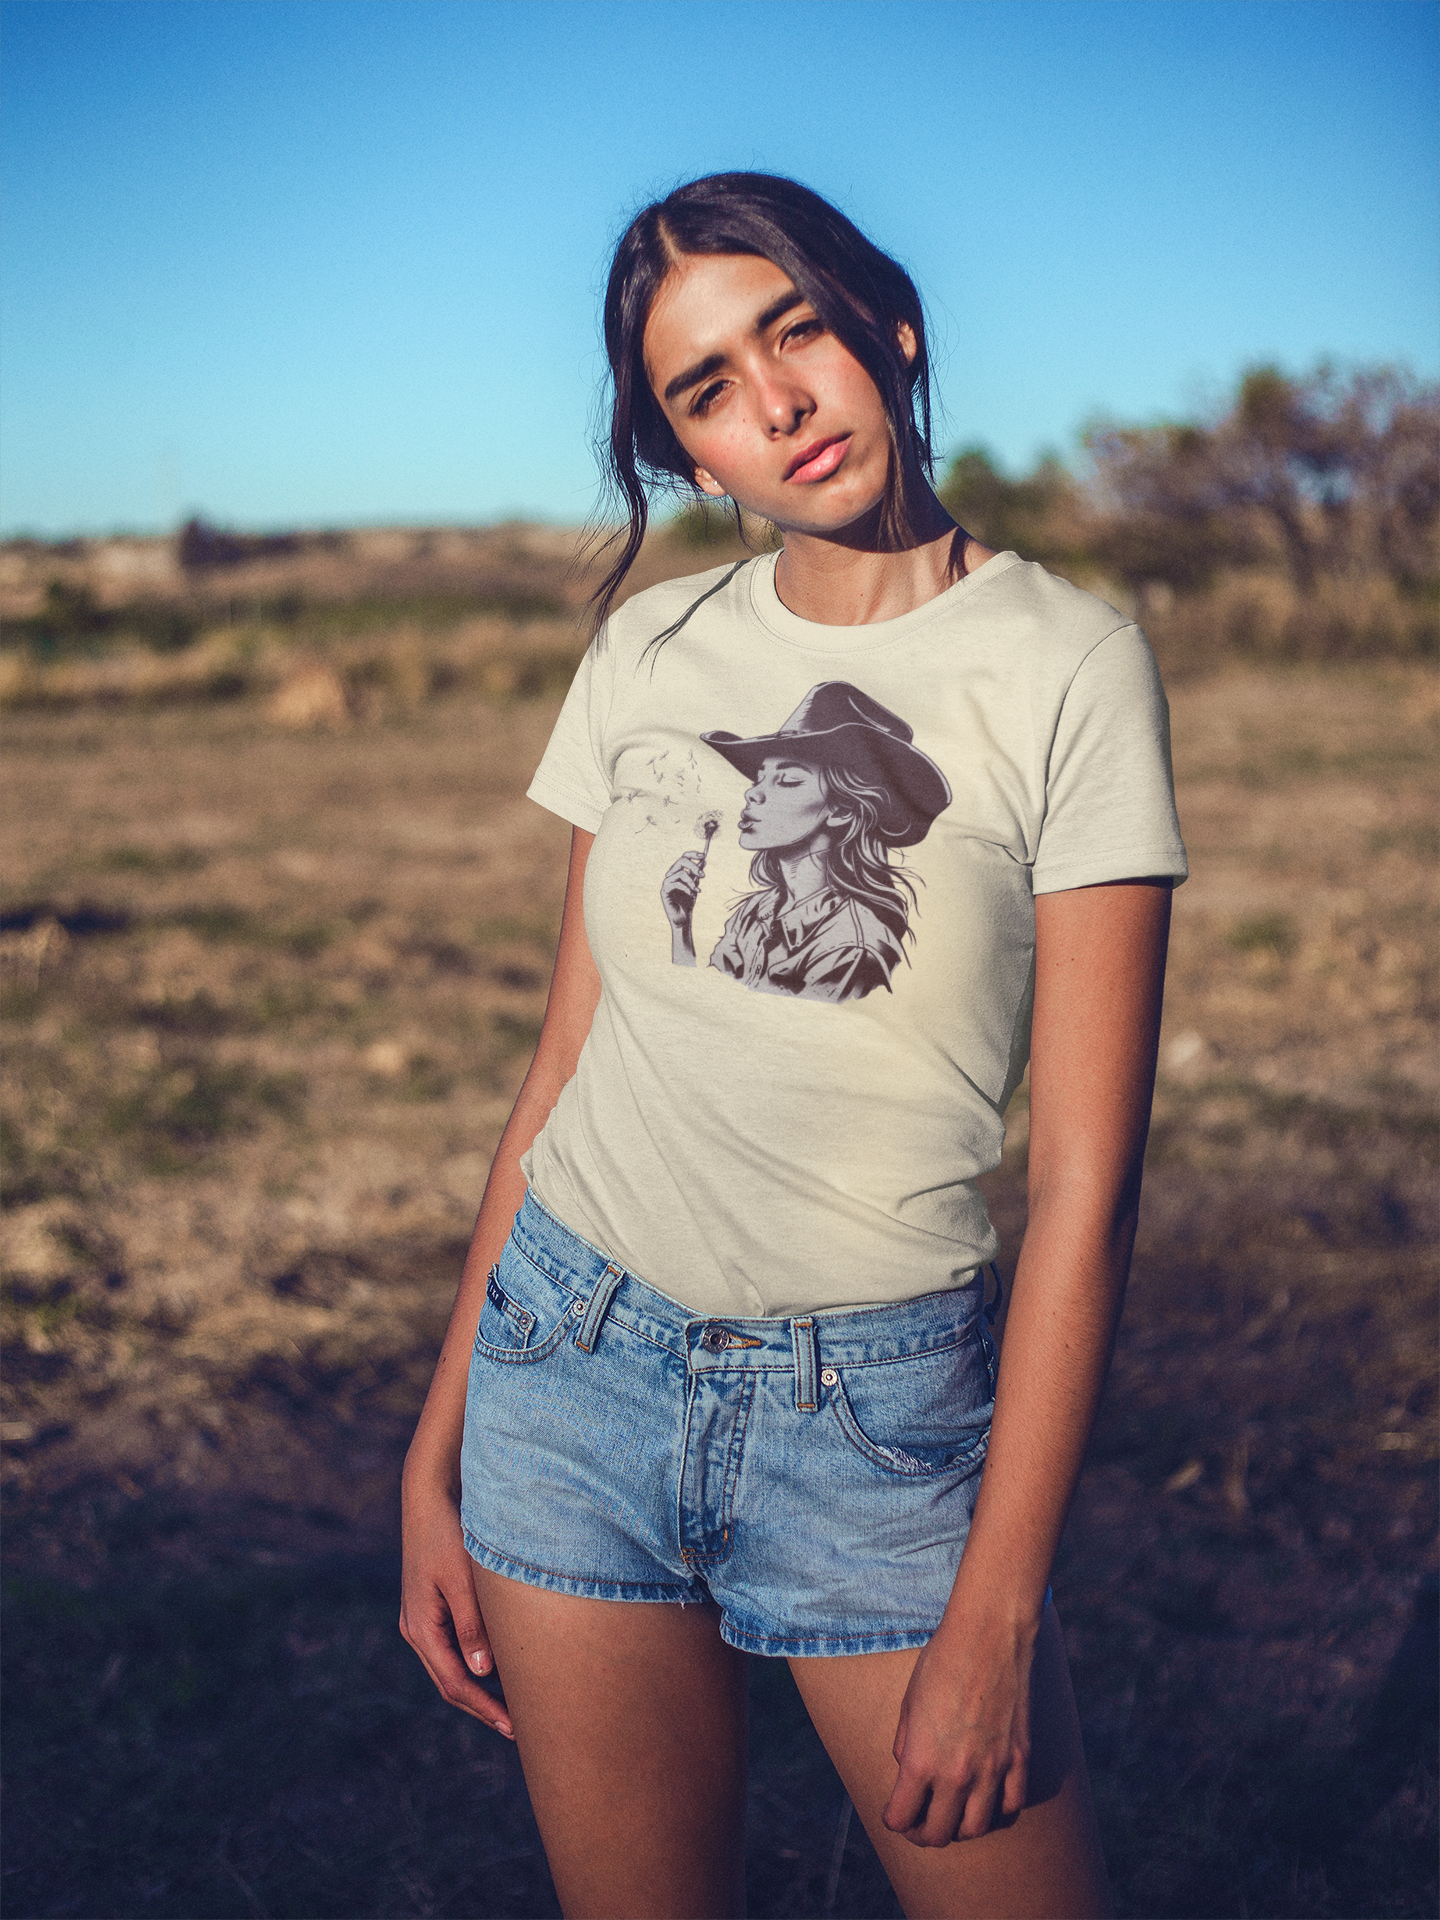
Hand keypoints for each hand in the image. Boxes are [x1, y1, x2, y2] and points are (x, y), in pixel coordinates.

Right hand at [399, 1468, 513, 1737]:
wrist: (430, 1496)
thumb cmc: (448, 1534)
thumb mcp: (463, 1579)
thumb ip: (472, 1626)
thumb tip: (482, 1675)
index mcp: (420, 1629)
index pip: (455, 1684)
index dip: (485, 1709)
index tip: (515, 1727)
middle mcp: (418, 1630)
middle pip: (452, 1683)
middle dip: (484, 1707)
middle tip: (519, 1729)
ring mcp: (424, 1620)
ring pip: (454, 1667)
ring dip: (482, 1689)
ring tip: (516, 1707)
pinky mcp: (435, 1607)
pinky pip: (456, 1647)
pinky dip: (478, 1664)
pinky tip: (503, 1669)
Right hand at [661, 849, 703, 927]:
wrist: (683, 918)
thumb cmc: (688, 903)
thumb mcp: (695, 886)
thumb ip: (697, 875)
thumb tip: (703, 861)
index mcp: (677, 872)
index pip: (684, 857)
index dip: (693, 854)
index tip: (704, 855)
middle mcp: (671, 875)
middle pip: (681, 861)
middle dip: (694, 867)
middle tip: (703, 876)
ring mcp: (666, 882)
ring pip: (680, 872)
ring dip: (692, 881)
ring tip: (697, 890)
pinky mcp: (664, 891)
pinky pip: (676, 883)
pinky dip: (686, 888)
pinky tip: (691, 894)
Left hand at [882, 1613, 1037, 1844]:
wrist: (989, 1634)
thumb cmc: (942, 1661)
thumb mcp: (908, 1702)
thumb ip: (905, 1744)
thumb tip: (907, 1768)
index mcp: (922, 1760)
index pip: (902, 1817)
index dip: (893, 1819)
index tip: (893, 1813)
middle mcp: (957, 1774)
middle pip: (939, 1833)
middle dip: (923, 1834)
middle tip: (919, 1824)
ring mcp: (992, 1769)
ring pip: (977, 1829)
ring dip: (960, 1828)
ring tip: (952, 1815)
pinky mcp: (1019, 1759)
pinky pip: (1010, 1805)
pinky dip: (997, 1810)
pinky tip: (987, 1798)